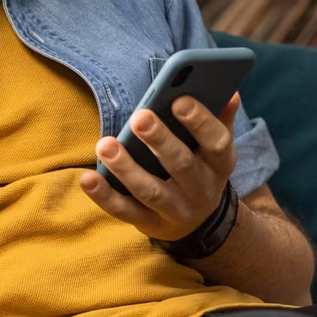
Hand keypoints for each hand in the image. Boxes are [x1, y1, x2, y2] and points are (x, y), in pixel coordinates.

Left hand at [80, 93, 240, 241]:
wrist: (198, 221)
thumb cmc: (201, 167)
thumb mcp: (215, 148)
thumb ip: (219, 119)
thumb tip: (230, 92)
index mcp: (219, 164)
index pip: (216, 143)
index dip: (200, 122)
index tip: (180, 100)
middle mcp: (201, 189)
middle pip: (182, 165)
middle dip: (160, 140)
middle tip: (140, 116)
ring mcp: (175, 210)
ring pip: (150, 191)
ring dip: (127, 168)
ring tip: (106, 144)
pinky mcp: (149, 223)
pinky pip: (125, 211)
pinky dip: (104, 196)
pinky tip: (87, 178)